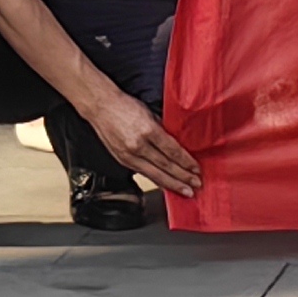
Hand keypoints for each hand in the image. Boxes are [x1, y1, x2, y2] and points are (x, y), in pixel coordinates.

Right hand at [85, 85, 203, 195]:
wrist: (101, 107)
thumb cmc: (125, 106)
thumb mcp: (150, 113)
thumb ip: (163, 129)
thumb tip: (177, 142)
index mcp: (147, 130)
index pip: (172, 150)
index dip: (186, 162)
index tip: (196, 168)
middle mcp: (138, 145)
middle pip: (165, 166)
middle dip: (182, 177)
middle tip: (196, 184)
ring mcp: (129, 155)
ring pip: (154, 174)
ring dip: (172, 184)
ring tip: (185, 190)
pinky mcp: (123, 161)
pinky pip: (143, 174)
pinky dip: (157, 181)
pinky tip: (166, 186)